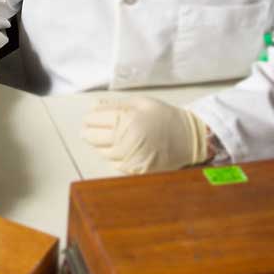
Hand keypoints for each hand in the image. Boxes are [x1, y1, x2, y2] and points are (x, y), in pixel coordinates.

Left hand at [80, 96, 210, 174]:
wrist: (188, 138)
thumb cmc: (165, 117)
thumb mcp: (140, 103)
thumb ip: (114, 105)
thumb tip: (93, 107)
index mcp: (127, 120)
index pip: (95, 119)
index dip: (89, 118)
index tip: (88, 118)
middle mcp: (126, 140)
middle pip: (94, 137)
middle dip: (88, 132)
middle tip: (86, 130)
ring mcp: (131, 158)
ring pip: (102, 152)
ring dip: (98, 145)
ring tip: (101, 139)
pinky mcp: (136, 170)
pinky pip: (114, 165)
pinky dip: (112, 157)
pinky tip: (116, 150)